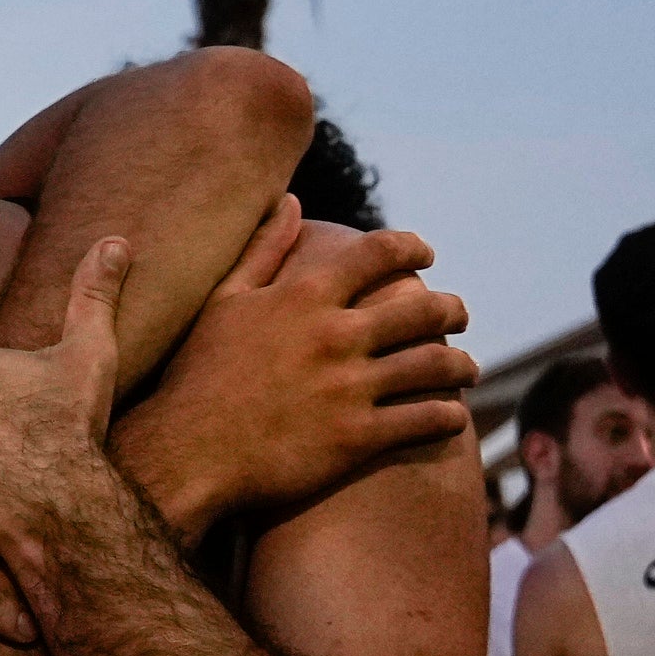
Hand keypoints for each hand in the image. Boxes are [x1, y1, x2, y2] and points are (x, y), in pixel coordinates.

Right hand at [115, 208, 475, 537]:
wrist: (186, 454)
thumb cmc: (198, 375)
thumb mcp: (224, 301)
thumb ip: (263, 249)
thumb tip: (289, 201)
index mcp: (306, 297)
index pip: (380, 253)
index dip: (412, 248)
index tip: (426, 256)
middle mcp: (336, 335)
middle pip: (421, 309)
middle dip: (450, 310)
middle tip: (458, 314)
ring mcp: (350, 387)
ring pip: (434, 365)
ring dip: (461, 364)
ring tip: (468, 368)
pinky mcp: (357, 437)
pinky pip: (424, 419)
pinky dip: (449, 415)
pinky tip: (454, 416)